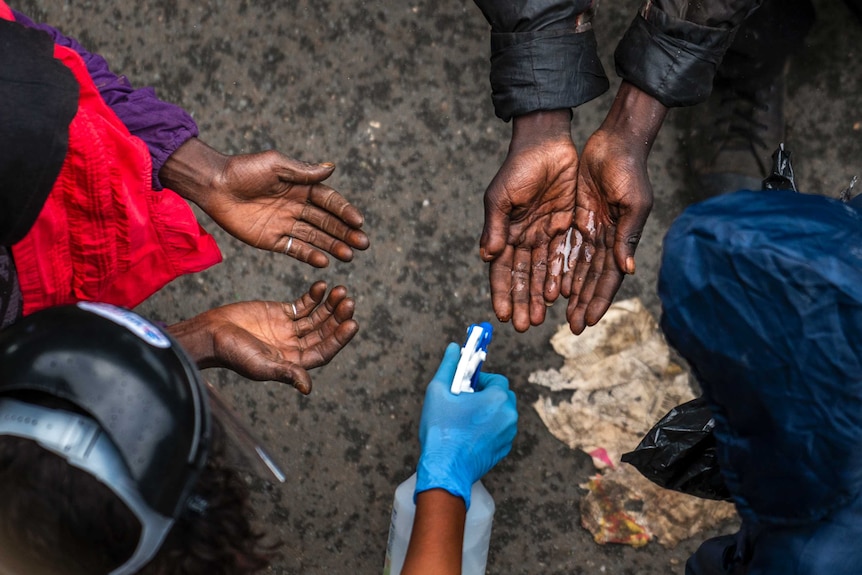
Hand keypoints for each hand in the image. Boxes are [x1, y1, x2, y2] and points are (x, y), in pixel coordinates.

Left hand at [160, 139, 369, 267]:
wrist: (213, 185)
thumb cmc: (244, 169)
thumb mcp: (275, 165)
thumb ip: (303, 172)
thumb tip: (331, 169)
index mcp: (301, 187)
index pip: (329, 201)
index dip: (344, 211)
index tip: (359, 221)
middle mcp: (297, 207)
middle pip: (326, 222)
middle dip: (345, 233)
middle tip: (363, 244)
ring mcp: (285, 224)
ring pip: (315, 238)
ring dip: (333, 246)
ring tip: (349, 256)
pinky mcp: (271, 239)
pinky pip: (294, 249)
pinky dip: (309, 256)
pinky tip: (324, 261)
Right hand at [167, 282, 357, 393]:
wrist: (210, 334)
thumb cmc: (233, 354)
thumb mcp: (261, 365)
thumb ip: (286, 372)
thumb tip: (308, 387)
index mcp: (294, 363)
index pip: (324, 351)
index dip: (339, 339)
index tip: (352, 323)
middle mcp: (295, 346)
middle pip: (323, 331)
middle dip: (337, 317)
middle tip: (348, 301)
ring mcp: (289, 329)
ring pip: (317, 316)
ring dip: (330, 305)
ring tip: (340, 290)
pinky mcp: (280, 313)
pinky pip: (303, 304)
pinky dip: (314, 295)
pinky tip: (323, 285)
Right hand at [415, 342, 517, 508]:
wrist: (445, 469)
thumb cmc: (441, 430)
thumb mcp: (438, 392)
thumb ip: (449, 366)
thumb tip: (454, 348)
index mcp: (497, 398)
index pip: (496, 379)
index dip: (479, 381)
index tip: (465, 388)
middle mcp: (509, 415)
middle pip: (502, 396)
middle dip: (486, 396)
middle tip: (464, 403)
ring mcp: (508, 435)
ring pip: (502, 414)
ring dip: (488, 412)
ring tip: (464, 420)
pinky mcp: (504, 450)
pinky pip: (500, 431)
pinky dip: (489, 429)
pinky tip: (468, 435)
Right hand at [482, 109, 577, 331]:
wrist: (548, 144)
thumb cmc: (518, 168)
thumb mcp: (501, 197)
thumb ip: (495, 227)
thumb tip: (487, 256)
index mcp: (504, 233)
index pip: (501, 270)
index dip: (501, 292)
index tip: (501, 315)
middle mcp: (523, 238)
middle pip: (522, 277)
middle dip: (521, 301)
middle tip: (522, 326)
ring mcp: (545, 234)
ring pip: (542, 272)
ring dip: (540, 295)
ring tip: (540, 317)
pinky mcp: (565, 227)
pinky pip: (563, 257)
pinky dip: (561, 276)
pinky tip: (561, 295)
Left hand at [557, 82, 667, 333]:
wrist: (615, 141)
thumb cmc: (628, 171)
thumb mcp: (632, 204)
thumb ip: (626, 237)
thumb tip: (626, 270)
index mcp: (620, 239)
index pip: (607, 278)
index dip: (597, 300)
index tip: (587, 322)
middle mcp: (604, 239)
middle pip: (589, 279)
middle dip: (580, 303)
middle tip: (570, 327)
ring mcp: (588, 229)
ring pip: (574, 267)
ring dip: (566, 290)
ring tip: (554, 311)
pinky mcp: (574, 217)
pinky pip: (563, 246)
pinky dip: (556, 266)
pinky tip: (548, 283)